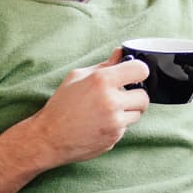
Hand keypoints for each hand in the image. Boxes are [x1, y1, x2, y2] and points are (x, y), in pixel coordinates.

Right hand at [31, 48, 150, 165]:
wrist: (49, 137)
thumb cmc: (61, 105)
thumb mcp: (77, 77)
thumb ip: (104, 65)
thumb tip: (121, 54)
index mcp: (102, 81)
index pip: (140, 70)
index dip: (139, 71)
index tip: (135, 74)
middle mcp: (111, 102)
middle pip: (144, 97)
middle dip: (135, 95)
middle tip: (123, 96)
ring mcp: (114, 123)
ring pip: (137, 114)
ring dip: (127, 111)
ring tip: (107, 110)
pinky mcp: (114, 138)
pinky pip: (125, 128)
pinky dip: (116, 125)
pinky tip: (99, 123)